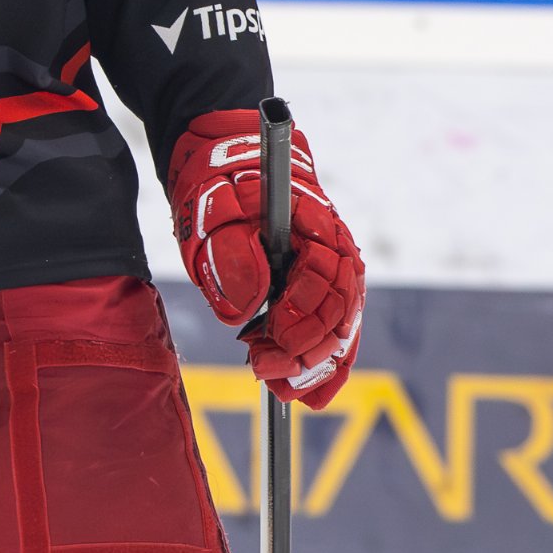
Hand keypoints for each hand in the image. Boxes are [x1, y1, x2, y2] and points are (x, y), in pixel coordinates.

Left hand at [169, 110, 363, 409]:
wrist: (226, 160)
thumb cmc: (219, 183)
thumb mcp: (212, 211)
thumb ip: (231, 256)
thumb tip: (250, 307)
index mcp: (312, 224)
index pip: (323, 282)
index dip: (299, 321)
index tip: (269, 345)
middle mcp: (333, 247)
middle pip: (337, 311)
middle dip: (305, 351)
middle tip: (264, 370)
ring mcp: (331, 266)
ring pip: (341, 326)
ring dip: (314, 363)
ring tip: (283, 388)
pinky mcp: (320, 283)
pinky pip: (336, 328)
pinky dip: (327, 362)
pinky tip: (313, 391)